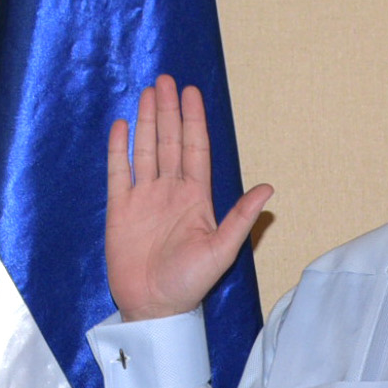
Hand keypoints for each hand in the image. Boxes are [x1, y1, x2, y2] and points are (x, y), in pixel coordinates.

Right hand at [107, 74, 270, 322]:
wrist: (154, 307)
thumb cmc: (190, 283)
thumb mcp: (221, 250)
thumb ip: (241, 218)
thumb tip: (269, 189)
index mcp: (196, 197)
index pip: (195, 149)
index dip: (193, 120)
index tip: (191, 93)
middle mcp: (170, 192)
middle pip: (168, 141)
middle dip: (167, 110)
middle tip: (166, 80)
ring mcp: (144, 198)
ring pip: (145, 150)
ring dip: (146, 122)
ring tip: (147, 93)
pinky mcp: (120, 209)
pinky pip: (119, 172)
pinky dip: (119, 149)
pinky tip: (120, 126)